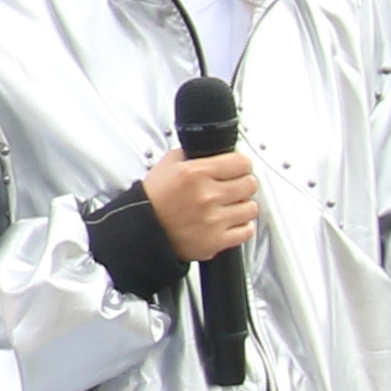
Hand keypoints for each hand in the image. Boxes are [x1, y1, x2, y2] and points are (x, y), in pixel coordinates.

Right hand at [143, 141, 258, 264]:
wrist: (140, 232)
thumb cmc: (152, 201)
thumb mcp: (167, 165)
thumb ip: (192, 154)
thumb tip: (211, 149)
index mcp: (195, 173)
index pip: (242, 162)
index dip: (240, 164)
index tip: (237, 168)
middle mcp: (206, 196)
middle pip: (250, 184)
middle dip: (242, 183)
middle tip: (233, 187)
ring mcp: (213, 220)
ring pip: (251, 208)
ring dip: (243, 206)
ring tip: (230, 206)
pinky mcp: (216, 241)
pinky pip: (246, 231)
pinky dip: (241, 226)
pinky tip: (230, 221)